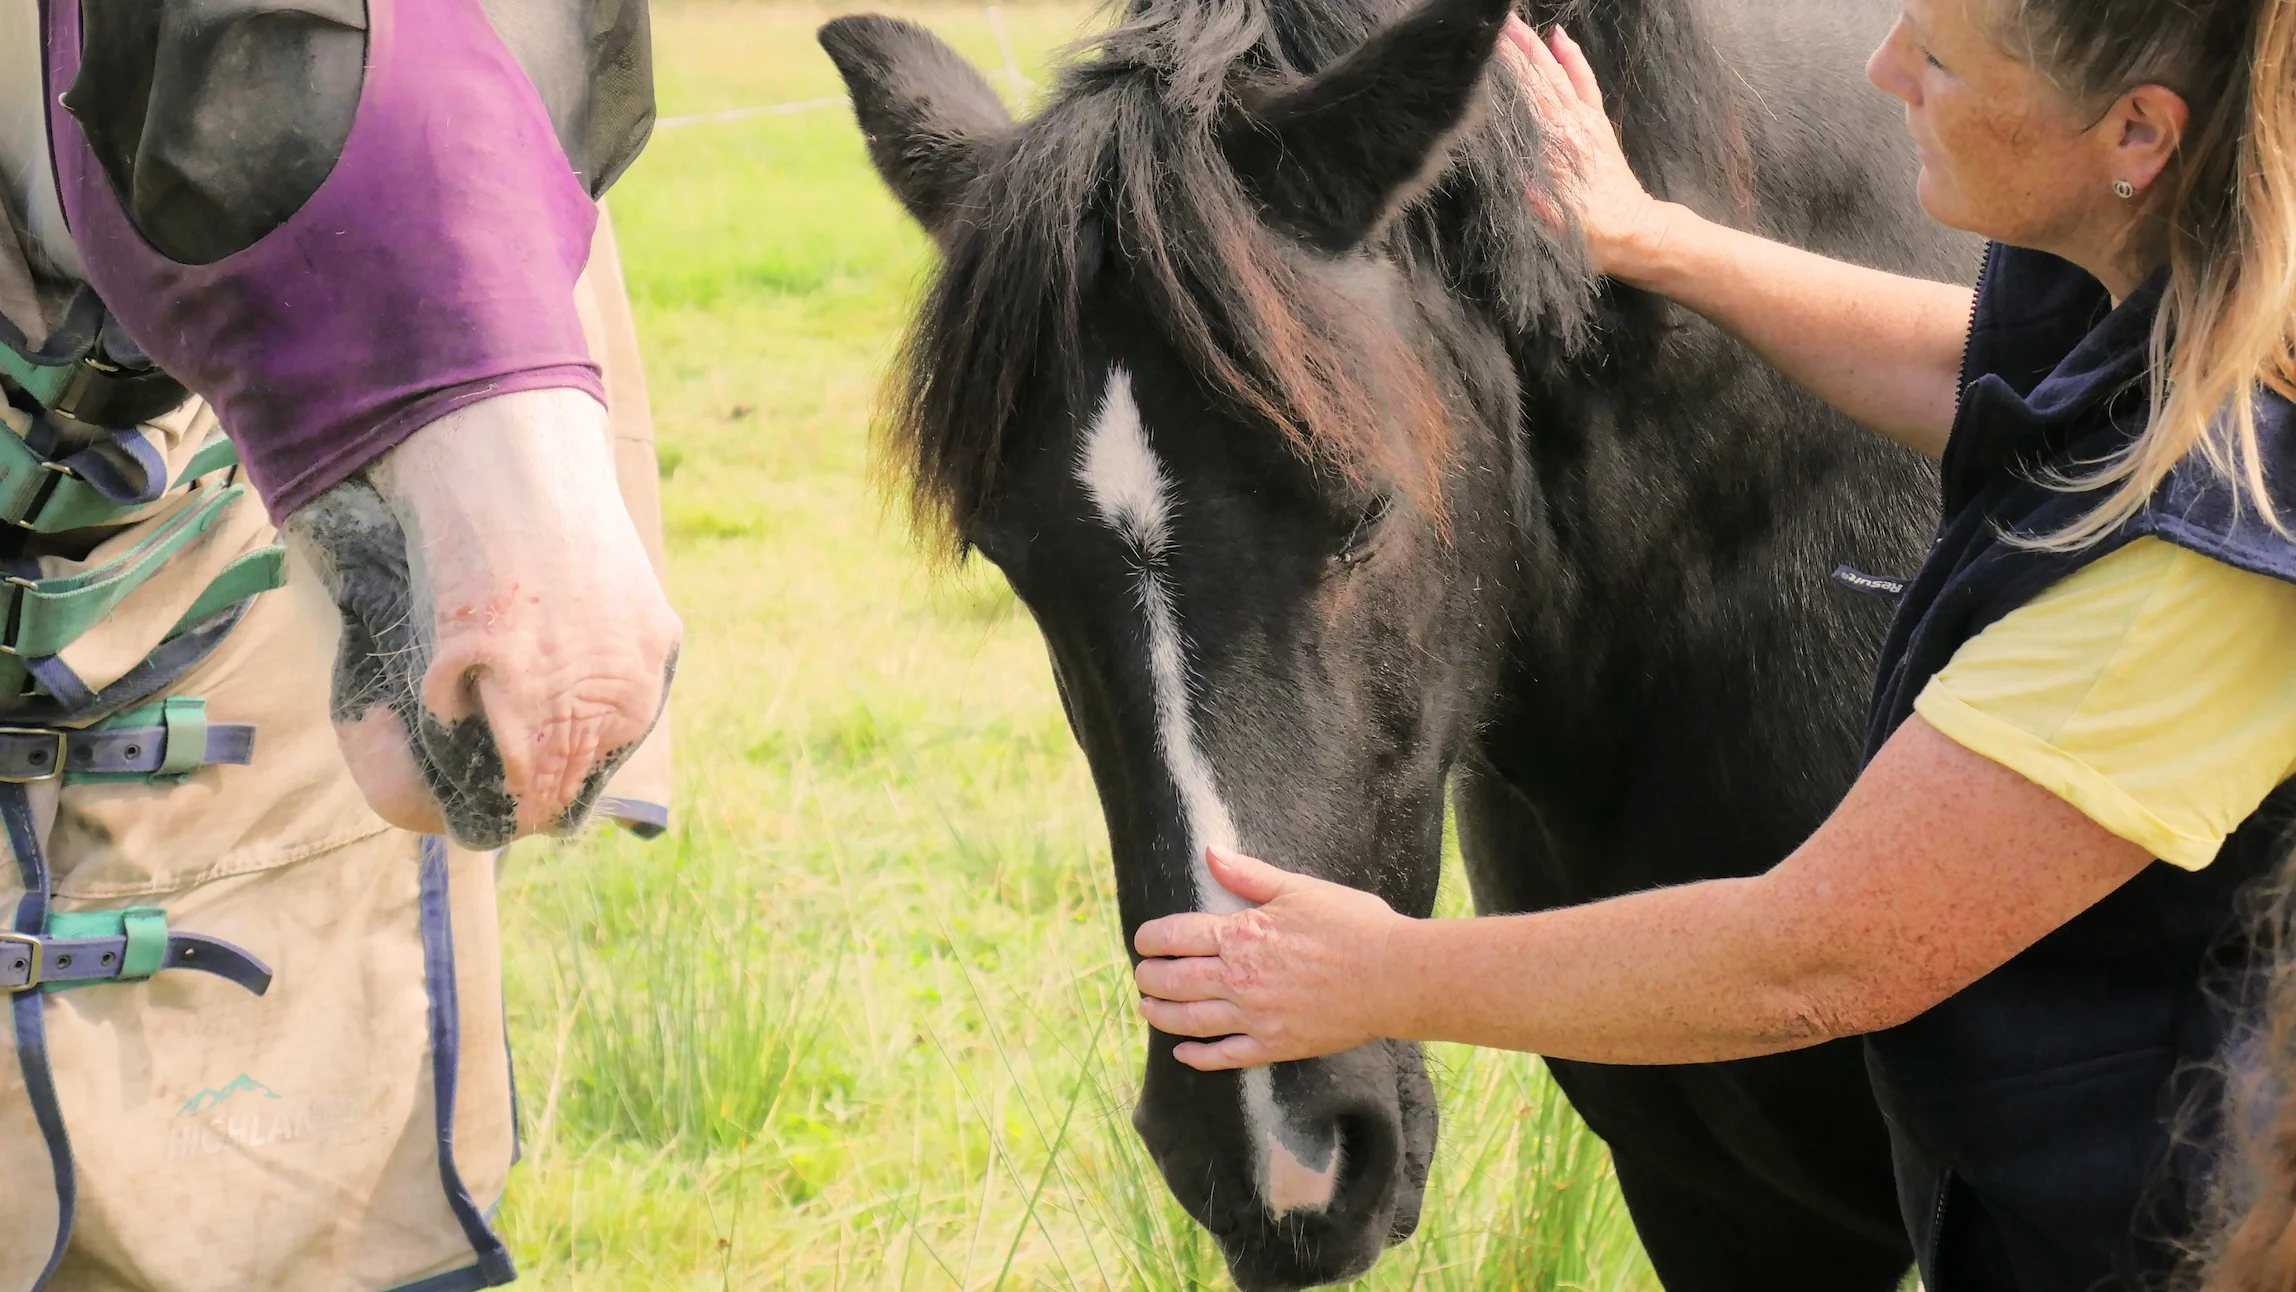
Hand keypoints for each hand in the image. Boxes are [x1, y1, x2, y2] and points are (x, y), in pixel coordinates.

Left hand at [1133, 847, 1407, 1069]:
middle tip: (1141, 975)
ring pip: (1191, 1019)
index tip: (1142, 940)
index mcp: (1242, 934)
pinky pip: (1225, 1055)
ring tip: (1147, 1009)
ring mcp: (1255, 1016)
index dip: (1152, 939)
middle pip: (1175, 980)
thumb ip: (1249, 875)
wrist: (1393, 976)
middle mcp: (1239, 978)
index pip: (1177, 936)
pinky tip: (1182, 1053)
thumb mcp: (1299, 889)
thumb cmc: (1353, 925)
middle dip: (1150, 977)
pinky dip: (1198, 1055)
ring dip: (1161, 1015)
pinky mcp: (1275, 1044)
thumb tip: (1210, 853)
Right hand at [1496, 16, 1670, 277]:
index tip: (1491, 47)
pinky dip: (1573, 60)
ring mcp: (1586, 124)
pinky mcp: (1598, 125)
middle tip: (1498, 26)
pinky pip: (1584, 84)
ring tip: (1518, 27)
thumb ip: (1531, 194)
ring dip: (1539, 49)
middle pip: (1540, 80)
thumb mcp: (1550, 222)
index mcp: (1557, 149)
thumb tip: (1513, 169)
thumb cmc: (1590, 234)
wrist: (1633, 235)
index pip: (1529, 98)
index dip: (1511, 70)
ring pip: (1559, 76)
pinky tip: (1560, 41)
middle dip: (1519, 50)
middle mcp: (1572, 129)